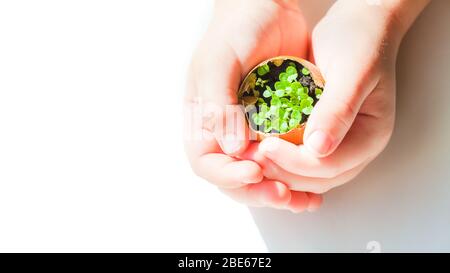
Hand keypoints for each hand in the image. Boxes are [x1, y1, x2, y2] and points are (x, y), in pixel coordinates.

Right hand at [184, 0, 321, 211]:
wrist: (269, 6)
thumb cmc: (236, 29)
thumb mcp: (219, 61)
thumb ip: (218, 104)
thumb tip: (230, 149)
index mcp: (202, 119)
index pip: (207, 163)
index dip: (227, 175)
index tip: (253, 171)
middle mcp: (225, 130)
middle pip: (234, 177)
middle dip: (256, 191)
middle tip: (282, 194)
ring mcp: (251, 130)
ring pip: (259, 174)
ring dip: (278, 191)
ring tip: (301, 201)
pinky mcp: (277, 126)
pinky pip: (282, 160)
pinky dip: (294, 176)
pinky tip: (311, 186)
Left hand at [258, 0, 426, 192]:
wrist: (358, 26)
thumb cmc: (359, 42)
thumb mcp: (353, 71)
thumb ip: (338, 110)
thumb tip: (318, 148)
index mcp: (371, 136)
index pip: (330, 165)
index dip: (295, 162)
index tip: (266, 146)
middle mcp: (356, 147)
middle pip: (317, 178)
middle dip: (282, 172)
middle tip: (251, 158)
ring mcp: (339, 143)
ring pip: (306, 174)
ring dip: (278, 169)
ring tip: (250, 156)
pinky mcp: (321, 135)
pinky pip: (299, 157)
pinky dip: (279, 156)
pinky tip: (258, 147)